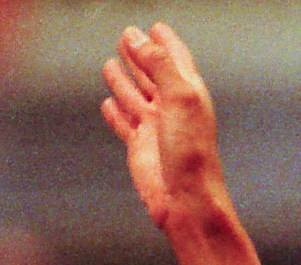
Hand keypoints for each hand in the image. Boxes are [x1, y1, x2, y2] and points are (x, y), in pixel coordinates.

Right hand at [101, 21, 223, 231]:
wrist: (186, 201)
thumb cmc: (191, 154)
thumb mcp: (180, 97)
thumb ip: (158, 64)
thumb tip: (135, 37)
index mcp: (188, 93)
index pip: (176, 59)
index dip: (165, 42)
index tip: (156, 26)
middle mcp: (171, 108)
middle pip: (152, 74)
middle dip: (140, 55)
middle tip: (126, 37)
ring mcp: (154, 128)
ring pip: (134, 95)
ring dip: (123, 80)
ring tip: (111, 64)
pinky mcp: (139, 147)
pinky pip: (124, 124)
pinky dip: (115, 112)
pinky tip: (108, 104)